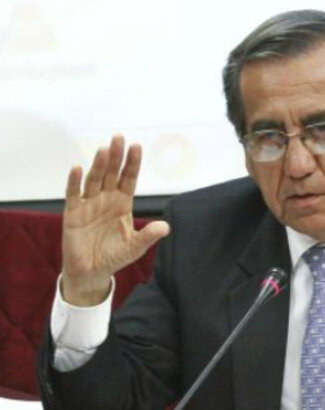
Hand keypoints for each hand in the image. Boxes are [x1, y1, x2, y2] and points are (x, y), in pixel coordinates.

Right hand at [61, 135, 169, 305]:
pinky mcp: (73, 213)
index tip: (136, 146)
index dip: (132, 163)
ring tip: (104, 150)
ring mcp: (89, 204)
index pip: (129, 178)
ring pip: (94, 179)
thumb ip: (148, 236)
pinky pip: (74, 194)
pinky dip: (74, 181)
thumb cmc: (115, 256)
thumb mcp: (135, 247)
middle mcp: (106, 199)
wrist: (92, 272)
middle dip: (116, 156)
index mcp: (123, 203)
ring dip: (99, 165)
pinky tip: (77, 168)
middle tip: (119, 138)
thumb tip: (165, 227)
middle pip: (112, 173)